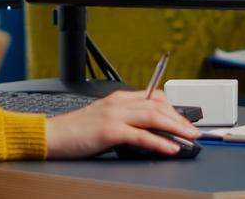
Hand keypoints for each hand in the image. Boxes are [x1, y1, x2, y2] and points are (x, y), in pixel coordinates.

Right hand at [44, 90, 202, 158]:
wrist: (50, 136)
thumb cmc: (75, 132)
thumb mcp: (104, 121)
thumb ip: (125, 122)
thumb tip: (150, 134)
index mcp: (118, 99)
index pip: (153, 97)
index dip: (173, 108)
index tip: (186, 121)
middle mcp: (118, 103)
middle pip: (158, 105)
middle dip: (180, 118)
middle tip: (194, 131)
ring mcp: (114, 115)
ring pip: (153, 116)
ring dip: (176, 127)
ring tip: (190, 138)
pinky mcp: (109, 131)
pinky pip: (140, 136)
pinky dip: (159, 142)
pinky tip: (170, 147)